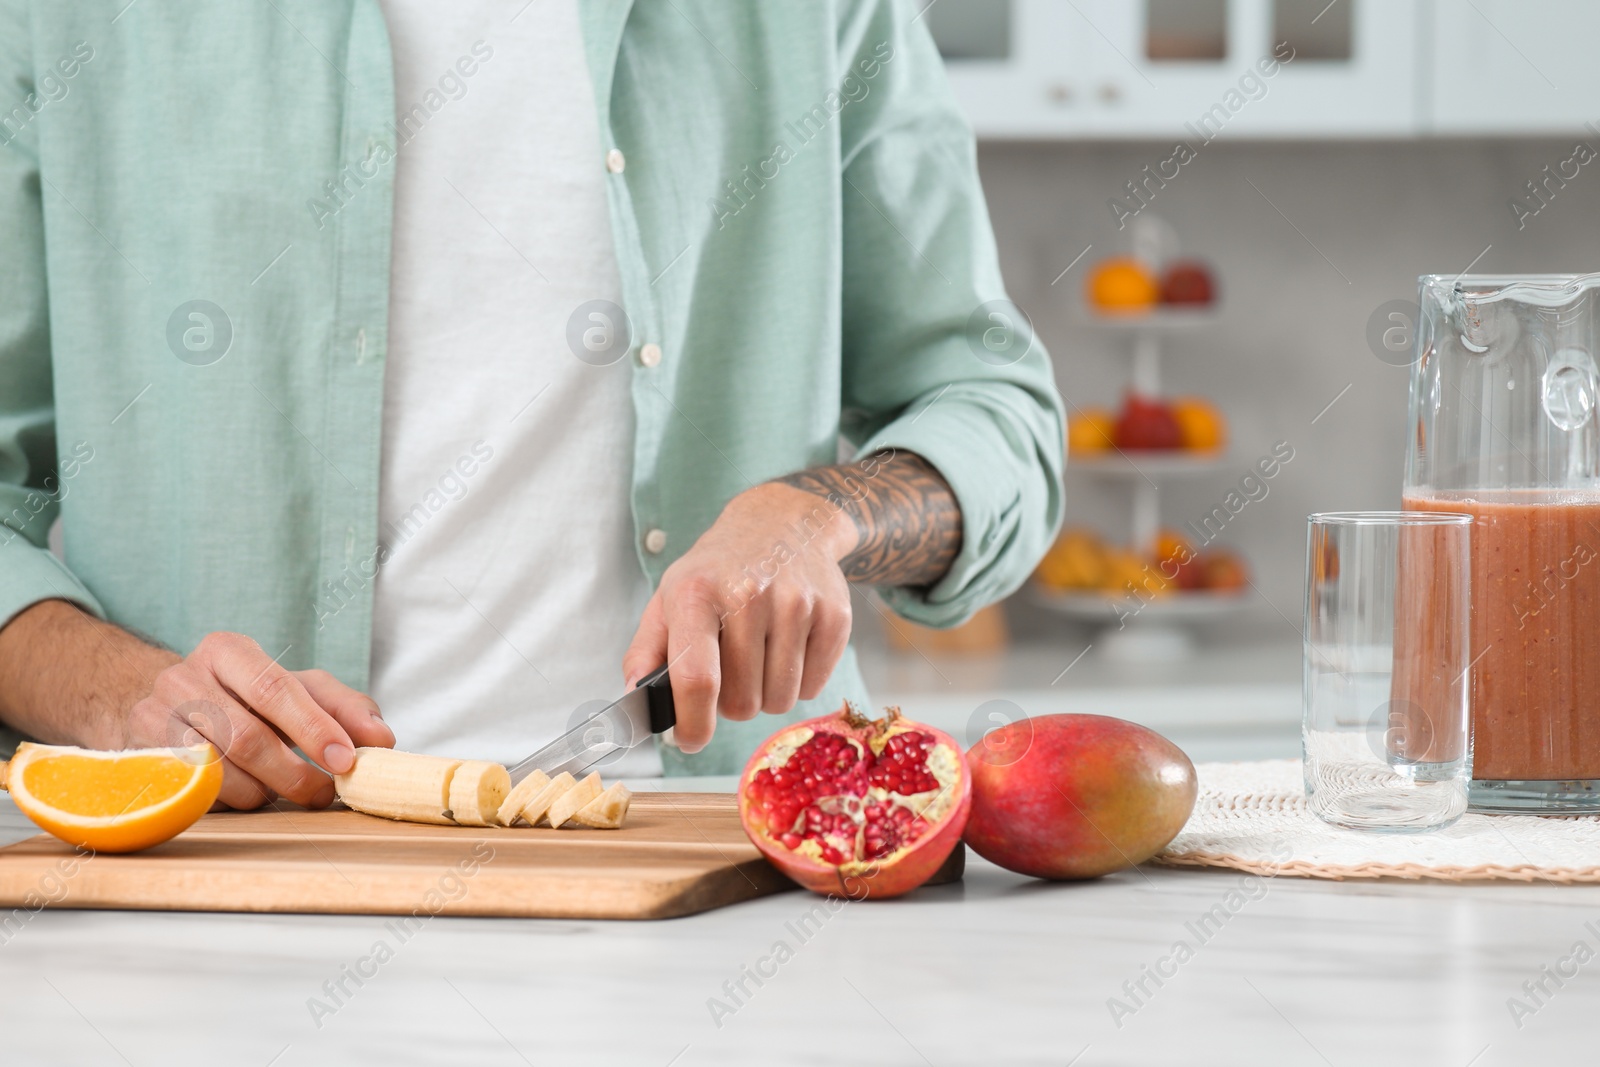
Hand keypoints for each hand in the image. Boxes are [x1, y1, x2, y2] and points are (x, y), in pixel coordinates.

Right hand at [0, 601, 392, 810]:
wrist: (150, 704)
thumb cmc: (242, 699)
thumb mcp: (296, 689)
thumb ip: (344, 707)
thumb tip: (381, 739)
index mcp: (228, 651)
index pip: (276, 688)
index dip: (315, 728)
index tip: (348, 760)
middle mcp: (183, 678)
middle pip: (248, 736)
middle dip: (295, 773)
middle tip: (325, 793)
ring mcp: (152, 718)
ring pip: (220, 773)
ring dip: (263, 792)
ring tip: (281, 792)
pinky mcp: (136, 758)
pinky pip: (193, 794)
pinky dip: (229, 801)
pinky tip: (247, 795)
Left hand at [622, 483, 857, 752]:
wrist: (783, 524)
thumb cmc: (719, 571)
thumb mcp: (669, 597)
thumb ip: (646, 651)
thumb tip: (636, 700)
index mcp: (697, 593)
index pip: (697, 680)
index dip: (693, 724)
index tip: (690, 739)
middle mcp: (749, 595)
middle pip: (742, 702)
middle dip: (732, 703)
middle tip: (731, 672)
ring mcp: (797, 603)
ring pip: (780, 701)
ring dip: (766, 695)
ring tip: (759, 658)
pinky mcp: (835, 616)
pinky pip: (813, 688)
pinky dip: (798, 683)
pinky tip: (788, 648)